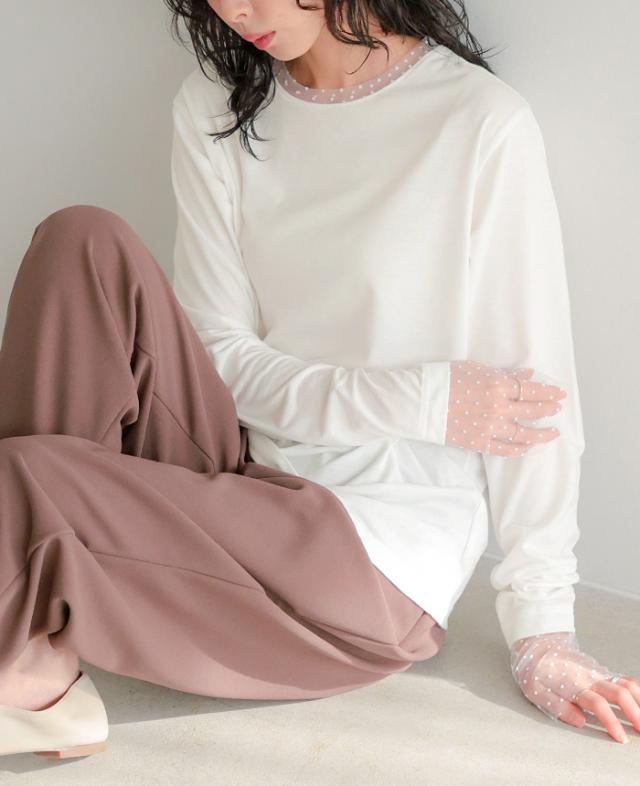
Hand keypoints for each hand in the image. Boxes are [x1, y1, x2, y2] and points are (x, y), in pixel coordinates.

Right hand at [445, 360, 565, 456]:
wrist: (420, 401)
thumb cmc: (444, 380)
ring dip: (542, 433)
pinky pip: (506, 449)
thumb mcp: (476, 369)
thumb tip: (527, 375)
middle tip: (557, 408)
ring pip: (525, 433)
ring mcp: (490, 427)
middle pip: (532, 409)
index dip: (548, 392)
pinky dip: (520, 448)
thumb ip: (505, 374)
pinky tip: (529, 446)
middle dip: (548, 409)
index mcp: (497, 385)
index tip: (558, 393)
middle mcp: (498, 407)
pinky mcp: (479, 442)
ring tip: (553, 432)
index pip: (531, 389)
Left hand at [510, 631, 639, 742]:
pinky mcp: (601, 670)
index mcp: (573, 684)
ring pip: (627, 683)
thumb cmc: (534, 668)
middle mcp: (589, 677)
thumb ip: (558, 707)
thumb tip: (581, 721)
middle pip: (620, 693)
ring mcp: (597, 672)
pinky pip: (624, 678)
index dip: (612, 722)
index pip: (598, 704)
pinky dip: (637, 691)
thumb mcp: (536, 690)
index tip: (621, 738)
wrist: (537, 642)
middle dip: (636, 713)